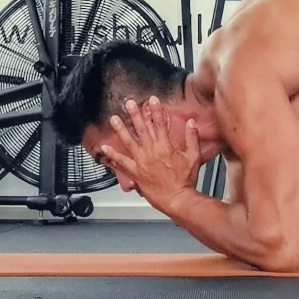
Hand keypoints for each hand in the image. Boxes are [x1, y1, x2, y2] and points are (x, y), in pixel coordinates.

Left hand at [98, 96, 200, 216]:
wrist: (177, 198)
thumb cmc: (185, 180)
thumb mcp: (193, 157)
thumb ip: (192, 138)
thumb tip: (191, 122)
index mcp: (165, 146)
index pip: (160, 123)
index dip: (156, 110)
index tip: (152, 99)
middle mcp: (151, 151)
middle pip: (142, 129)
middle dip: (135, 114)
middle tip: (128, 103)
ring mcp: (142, 161)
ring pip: (129, 142)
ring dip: (121, 129)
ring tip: (114, 119)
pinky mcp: (136, 173)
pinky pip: (122, 162)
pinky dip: (113, 155)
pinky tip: (104, 148)